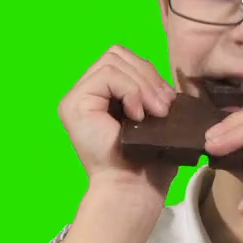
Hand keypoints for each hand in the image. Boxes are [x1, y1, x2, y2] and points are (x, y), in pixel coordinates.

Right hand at [56, 46, 179, 207]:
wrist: (134, 189)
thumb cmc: (148, 162)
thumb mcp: (155, 118)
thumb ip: (151, 91)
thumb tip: (165, 80)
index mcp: (103, 95)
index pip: (124, 60)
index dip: (149, 73)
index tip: (168, 102)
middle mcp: (85, 94)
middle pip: (117, 54)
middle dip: (147, 76)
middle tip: (163, 107)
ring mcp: (76, 98)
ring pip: (113, 61)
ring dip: (142, 85)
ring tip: (154, 113)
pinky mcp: (74, 104)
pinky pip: (108, 74)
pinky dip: (130, 90)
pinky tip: (137, 116)